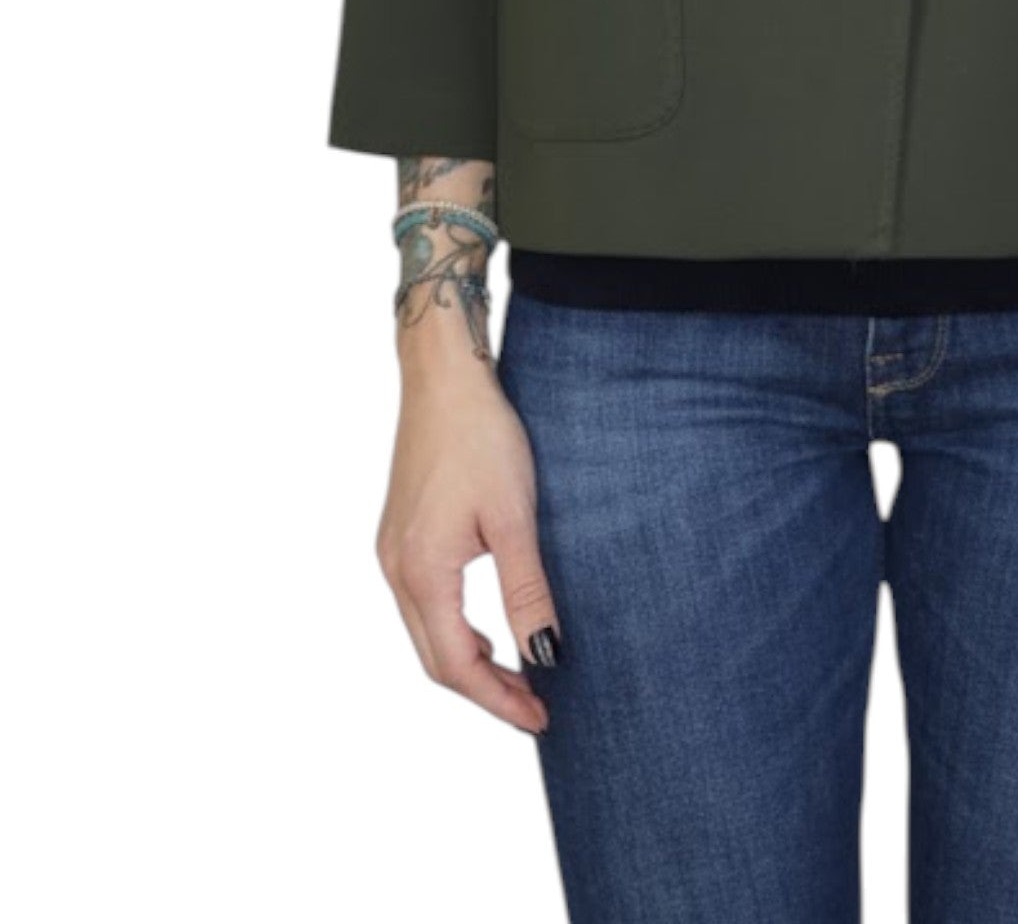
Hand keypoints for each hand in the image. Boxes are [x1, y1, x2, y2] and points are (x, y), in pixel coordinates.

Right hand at [376, 368, 561, 732]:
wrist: (443, 378)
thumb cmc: (481, 437)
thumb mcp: (514, 516)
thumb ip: (526, 590)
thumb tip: (545, 654)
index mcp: (422, 572)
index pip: (458, 666)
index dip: (499, 700)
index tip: (542, 718)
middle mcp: (396, 570)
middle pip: (436, 660)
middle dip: (485, 691)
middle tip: (536, 707)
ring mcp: (393, 553)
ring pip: (426, 634)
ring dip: (470, 663)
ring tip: (520, 675)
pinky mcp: (401, 536)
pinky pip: (423, 604)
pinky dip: (456, 630)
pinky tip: (489, 629)